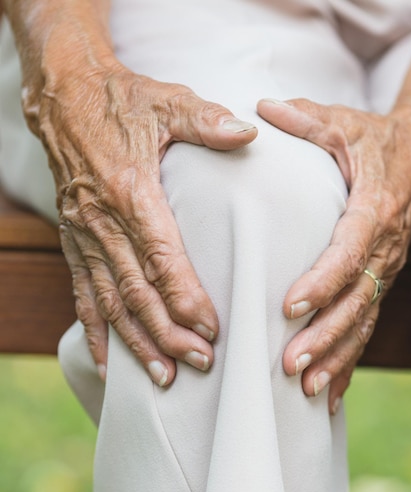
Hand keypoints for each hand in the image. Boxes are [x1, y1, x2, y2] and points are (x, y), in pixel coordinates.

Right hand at [27, 65, 256, 384]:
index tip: (212, 329)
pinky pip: (82, 297)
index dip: (185, 297)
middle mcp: (102, 222)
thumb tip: (248, 133)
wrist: (65, 97)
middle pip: (137, 291)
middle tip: (201, 364)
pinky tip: (108, 366)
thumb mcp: (168, 100)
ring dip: (137, 343)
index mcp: (130, 191)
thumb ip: (206, 121)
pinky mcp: (74, 244)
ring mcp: (84, 237)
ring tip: (165, 378)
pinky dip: (96, 334)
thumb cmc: (123, 101)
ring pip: (110, 303)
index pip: (160, 257)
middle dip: (169, 333)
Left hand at [257, 97, 410, 412]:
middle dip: (324, 335)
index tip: (289, 306)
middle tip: (290, 365)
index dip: (321, 281)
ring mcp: (384, 269)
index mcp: (371, 209)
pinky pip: (366, 326)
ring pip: (363, 321)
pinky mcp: (380, 282)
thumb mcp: (342, 123)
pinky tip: (329, 394)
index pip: (347, 252)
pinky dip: (349, 361)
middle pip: (355, 300)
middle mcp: (382, 248)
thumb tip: (258, 109)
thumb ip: (304, 120)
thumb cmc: (375, 141)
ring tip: (306, 387)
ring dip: (336, 356)